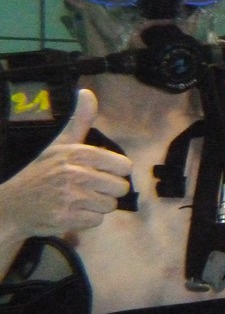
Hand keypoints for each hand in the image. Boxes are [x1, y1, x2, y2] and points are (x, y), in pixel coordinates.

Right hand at [0, 89, 131, 239]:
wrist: (12, 205)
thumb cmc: (41, 172)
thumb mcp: (59, 144)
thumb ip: (79, 121)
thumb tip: (87, 92)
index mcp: (78, 154)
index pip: (124, 166)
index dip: (115, 172)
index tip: (101, 173)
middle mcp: (75, 174)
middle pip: (120, 188)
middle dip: (106, 190)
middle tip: (86, 188)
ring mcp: (71, 197)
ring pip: (110, 205)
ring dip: (96, 206)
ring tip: (77, 200)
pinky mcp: (67, 218)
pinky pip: (97, 221)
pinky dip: (86, 219)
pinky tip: (71, 212)